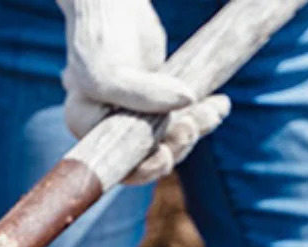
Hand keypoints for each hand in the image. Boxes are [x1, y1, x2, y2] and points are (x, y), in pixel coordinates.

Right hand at [57, 0, 230, 183]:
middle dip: (176, 145)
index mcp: (87, 129)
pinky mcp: (157, 99)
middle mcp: (108, 127)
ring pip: (169, 137)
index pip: (116, 166)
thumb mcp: (109, 71)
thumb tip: (188, 102)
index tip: (165, 153)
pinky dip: (203, 114)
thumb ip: (142, 93)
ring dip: (195, 128)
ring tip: (214, 110)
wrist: (113, 6)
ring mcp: (135, 114)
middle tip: (194, 124)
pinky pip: (182, 116)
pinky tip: (219, 104)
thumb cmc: (100, 39)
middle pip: (147, 156)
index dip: (144, 169)